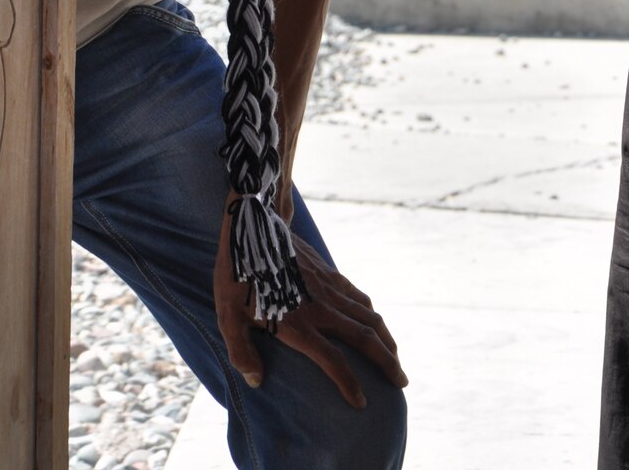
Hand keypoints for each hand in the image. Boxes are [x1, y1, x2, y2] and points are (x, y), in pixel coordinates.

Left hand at [212, 209, 406, 405]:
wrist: (252, 225)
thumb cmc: (235, 274)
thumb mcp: (227, 318)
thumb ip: (241, 352)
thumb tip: (256, 381)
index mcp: (298, 323)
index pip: (333, 361)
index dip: (349, 383)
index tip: (361, 402)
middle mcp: (320, 307)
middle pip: (364, 338)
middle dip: (387, 362)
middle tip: (401, 381)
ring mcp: (327, 287)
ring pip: (369, 316)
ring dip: (387, 338)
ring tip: (396, 357)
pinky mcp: (327, 272)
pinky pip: (358, 296)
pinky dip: (372, 314)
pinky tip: (374, 322)